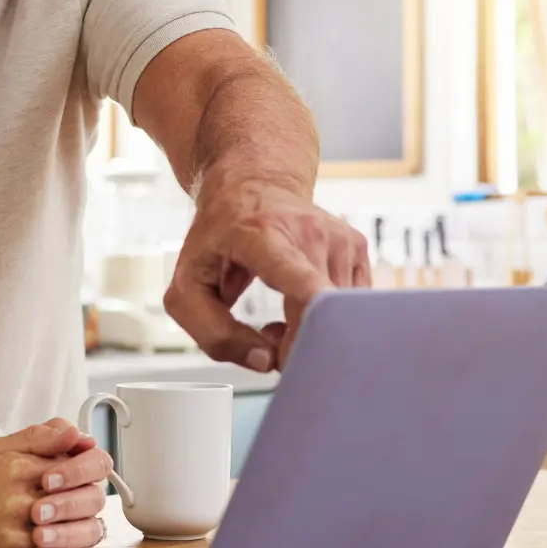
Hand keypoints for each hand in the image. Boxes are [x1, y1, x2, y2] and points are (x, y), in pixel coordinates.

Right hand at [0, 419, 109, 547]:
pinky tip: (56, 547)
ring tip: (65, 524)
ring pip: (81, 535)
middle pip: (89, 500)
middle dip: (88, 499)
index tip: (79, 474)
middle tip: (75, 501)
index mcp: (21, 469)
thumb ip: (39, 437)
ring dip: (81, 529)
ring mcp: (19, 538)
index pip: (83, 464)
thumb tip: (76, 434)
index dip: (88, 469)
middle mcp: (21, 503)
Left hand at [164, 163, 369, 372]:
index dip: (311, 306)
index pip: (297, 275)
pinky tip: (301, 303)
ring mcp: (339, 239)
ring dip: (310, 332)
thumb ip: (213, 333)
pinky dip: (326, 318)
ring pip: (339, 316)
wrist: (252, 185)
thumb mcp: (189, 286)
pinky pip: (350, 306)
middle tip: (268, 338)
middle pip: (321, 311)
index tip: (320, 327)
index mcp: (263, 236)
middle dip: (297, 346)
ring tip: (281, 314)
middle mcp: (309, 232)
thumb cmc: (218, 237)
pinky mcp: (358, 247)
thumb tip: (266, 361)